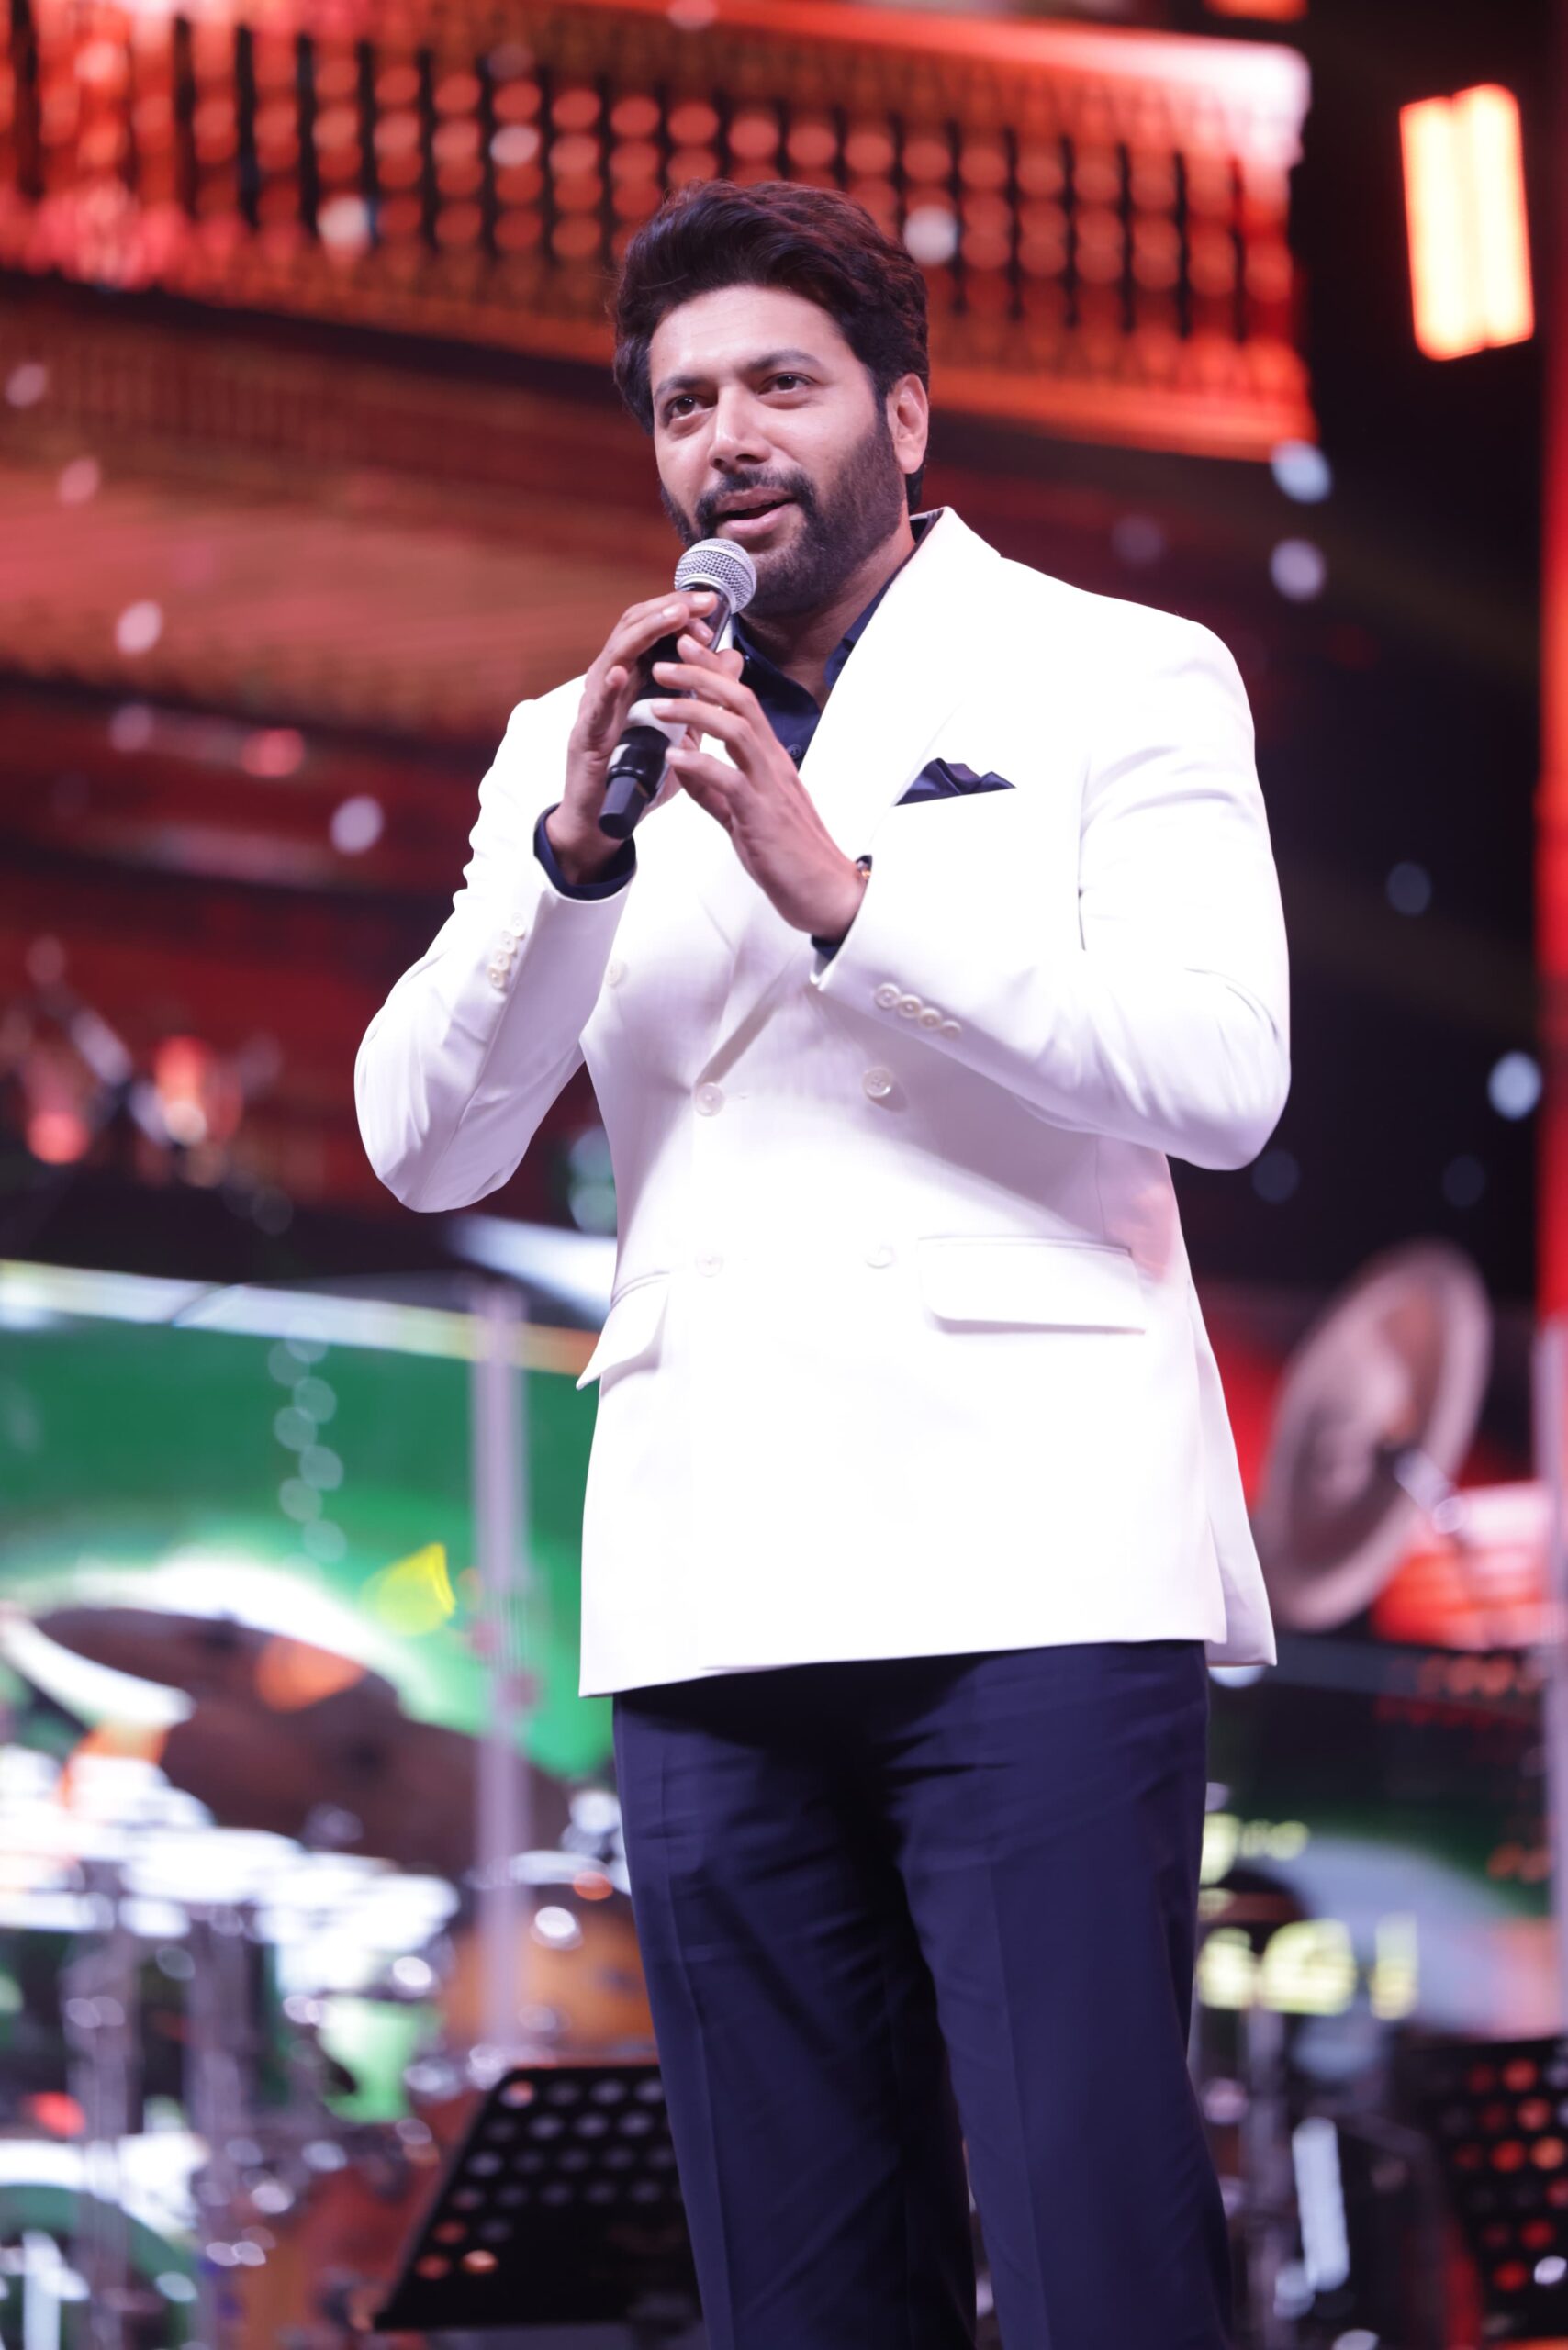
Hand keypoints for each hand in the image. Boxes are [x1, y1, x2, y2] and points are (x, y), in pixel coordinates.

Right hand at [548, 587, 717, 881]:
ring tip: (671, 617)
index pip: (654, 629)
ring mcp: (595, 708)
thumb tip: (733, 656)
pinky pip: (594, 708)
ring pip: (614, 656)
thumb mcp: (684, 728)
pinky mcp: (585, 738)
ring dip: (643, 634)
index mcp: (635, 677)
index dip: (680, 611)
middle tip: (700, 602)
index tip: (712, 604)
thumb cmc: (641, 773)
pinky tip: (623, 672)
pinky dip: (608, 687)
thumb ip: (704, 694)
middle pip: (633, 629)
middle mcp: (612, 684)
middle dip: (667, 610)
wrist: (609, 819)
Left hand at [649, 637, 868, 940]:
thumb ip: (711, 787)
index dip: (712, 670)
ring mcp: (770, 786)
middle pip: (739, 701)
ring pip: (736, 730)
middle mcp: (772, 763)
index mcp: (768, 759)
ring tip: (659, 703)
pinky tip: (674, 757)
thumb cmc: (788, 854)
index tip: (683, 648)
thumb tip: (682, 762)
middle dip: (700, 675)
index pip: (740, 701)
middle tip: (664, 660)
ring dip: (695, 711)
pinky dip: (700, 764)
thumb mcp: (741, 813)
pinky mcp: (762, 815)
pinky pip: (730, 780)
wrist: (823, 892)